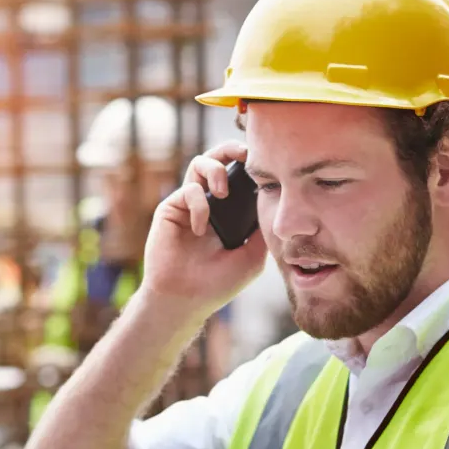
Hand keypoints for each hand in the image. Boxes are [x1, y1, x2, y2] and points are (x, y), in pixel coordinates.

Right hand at [140, 141, 267, 316]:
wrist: (186, 299)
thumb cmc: (218, 282)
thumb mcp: (252, 255)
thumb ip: (261, 228)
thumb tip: (277, 201)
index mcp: (229, 211)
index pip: (240, 177)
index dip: (251, 165)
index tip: (267, 161)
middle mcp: (209, 202)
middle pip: (218, 159)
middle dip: (231, 149)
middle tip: (246, 153)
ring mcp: (189, 204)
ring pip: (199, 163)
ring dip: (215, 169)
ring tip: (222, 192)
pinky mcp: (171, 208)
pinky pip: (188, 191)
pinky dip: (199, 205)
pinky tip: (202, 229)